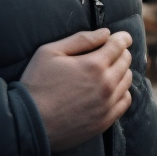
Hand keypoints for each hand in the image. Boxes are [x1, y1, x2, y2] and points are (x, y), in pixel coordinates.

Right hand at [20, 28, 132, 151]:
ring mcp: (107, 104)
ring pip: (127, 81)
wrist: (29, 122)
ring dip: (122, 71)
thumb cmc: (36, 83)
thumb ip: (80, 40)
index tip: (123, 37)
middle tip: (112, 52)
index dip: (122, 38)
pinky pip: (125, 101)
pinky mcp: (105, 121)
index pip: (119, 46)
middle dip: (121, 53)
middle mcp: (106, 85)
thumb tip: (106, 33)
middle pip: (126, 62)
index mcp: (94, 65)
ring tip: (111, 69)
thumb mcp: (50, 52)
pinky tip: (112, 89)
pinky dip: (122, 91)